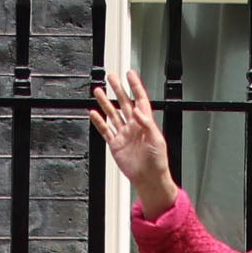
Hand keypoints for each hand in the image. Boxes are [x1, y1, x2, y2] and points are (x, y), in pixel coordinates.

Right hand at [87, 69, 180, 215]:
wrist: (149, 178)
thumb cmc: (157, 161)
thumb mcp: (156, 140)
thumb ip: (147, 124)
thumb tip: (138, 111)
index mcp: (146, 122)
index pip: (139, 99)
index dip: (135, 86)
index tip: (130, 74)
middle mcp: (134, 126)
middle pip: (124, 102)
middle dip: (117, 89)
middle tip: (111, 77)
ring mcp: (124, 134)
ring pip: (113, 114)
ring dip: (105, 102)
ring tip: (98, 91)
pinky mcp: (116, 144)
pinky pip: (106, 130)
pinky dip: (99, 122)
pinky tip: (94, 113)